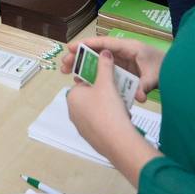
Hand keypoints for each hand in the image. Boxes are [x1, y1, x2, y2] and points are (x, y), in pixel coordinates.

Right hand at [59, 35, 165, 100]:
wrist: (174, 70)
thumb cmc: (164, 67)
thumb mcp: (155, 76)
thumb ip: (145, 86)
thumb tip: (139, 98)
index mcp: (128, 47)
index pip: (104, 44)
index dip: (86, 45)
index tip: (71, 48)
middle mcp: (120, 52)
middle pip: (95, 51)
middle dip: (79, 56)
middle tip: (63, 64)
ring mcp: (119, 61)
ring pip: (96, 60)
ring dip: (82, 65)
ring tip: (66, 72)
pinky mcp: (119, 69)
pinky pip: (102, 69)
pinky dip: (90, 73)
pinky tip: (80, 81)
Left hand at [65, 48, 162, 186]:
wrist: (117, 141)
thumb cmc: (108, 108)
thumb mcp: (107, 83)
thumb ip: (104, 65)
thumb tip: (104, 52)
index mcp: (72, 97)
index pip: (84, 82)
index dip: (98, 79)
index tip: (111, 80)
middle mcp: (72, 112)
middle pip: (91, 97)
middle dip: (106, 94)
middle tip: (119, 93)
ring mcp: (81, 126)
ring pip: (97, 110)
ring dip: (110, 107)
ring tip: (122, 107)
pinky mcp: (90, 138)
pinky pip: (101, 123)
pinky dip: (110, 120)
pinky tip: (121, 120)